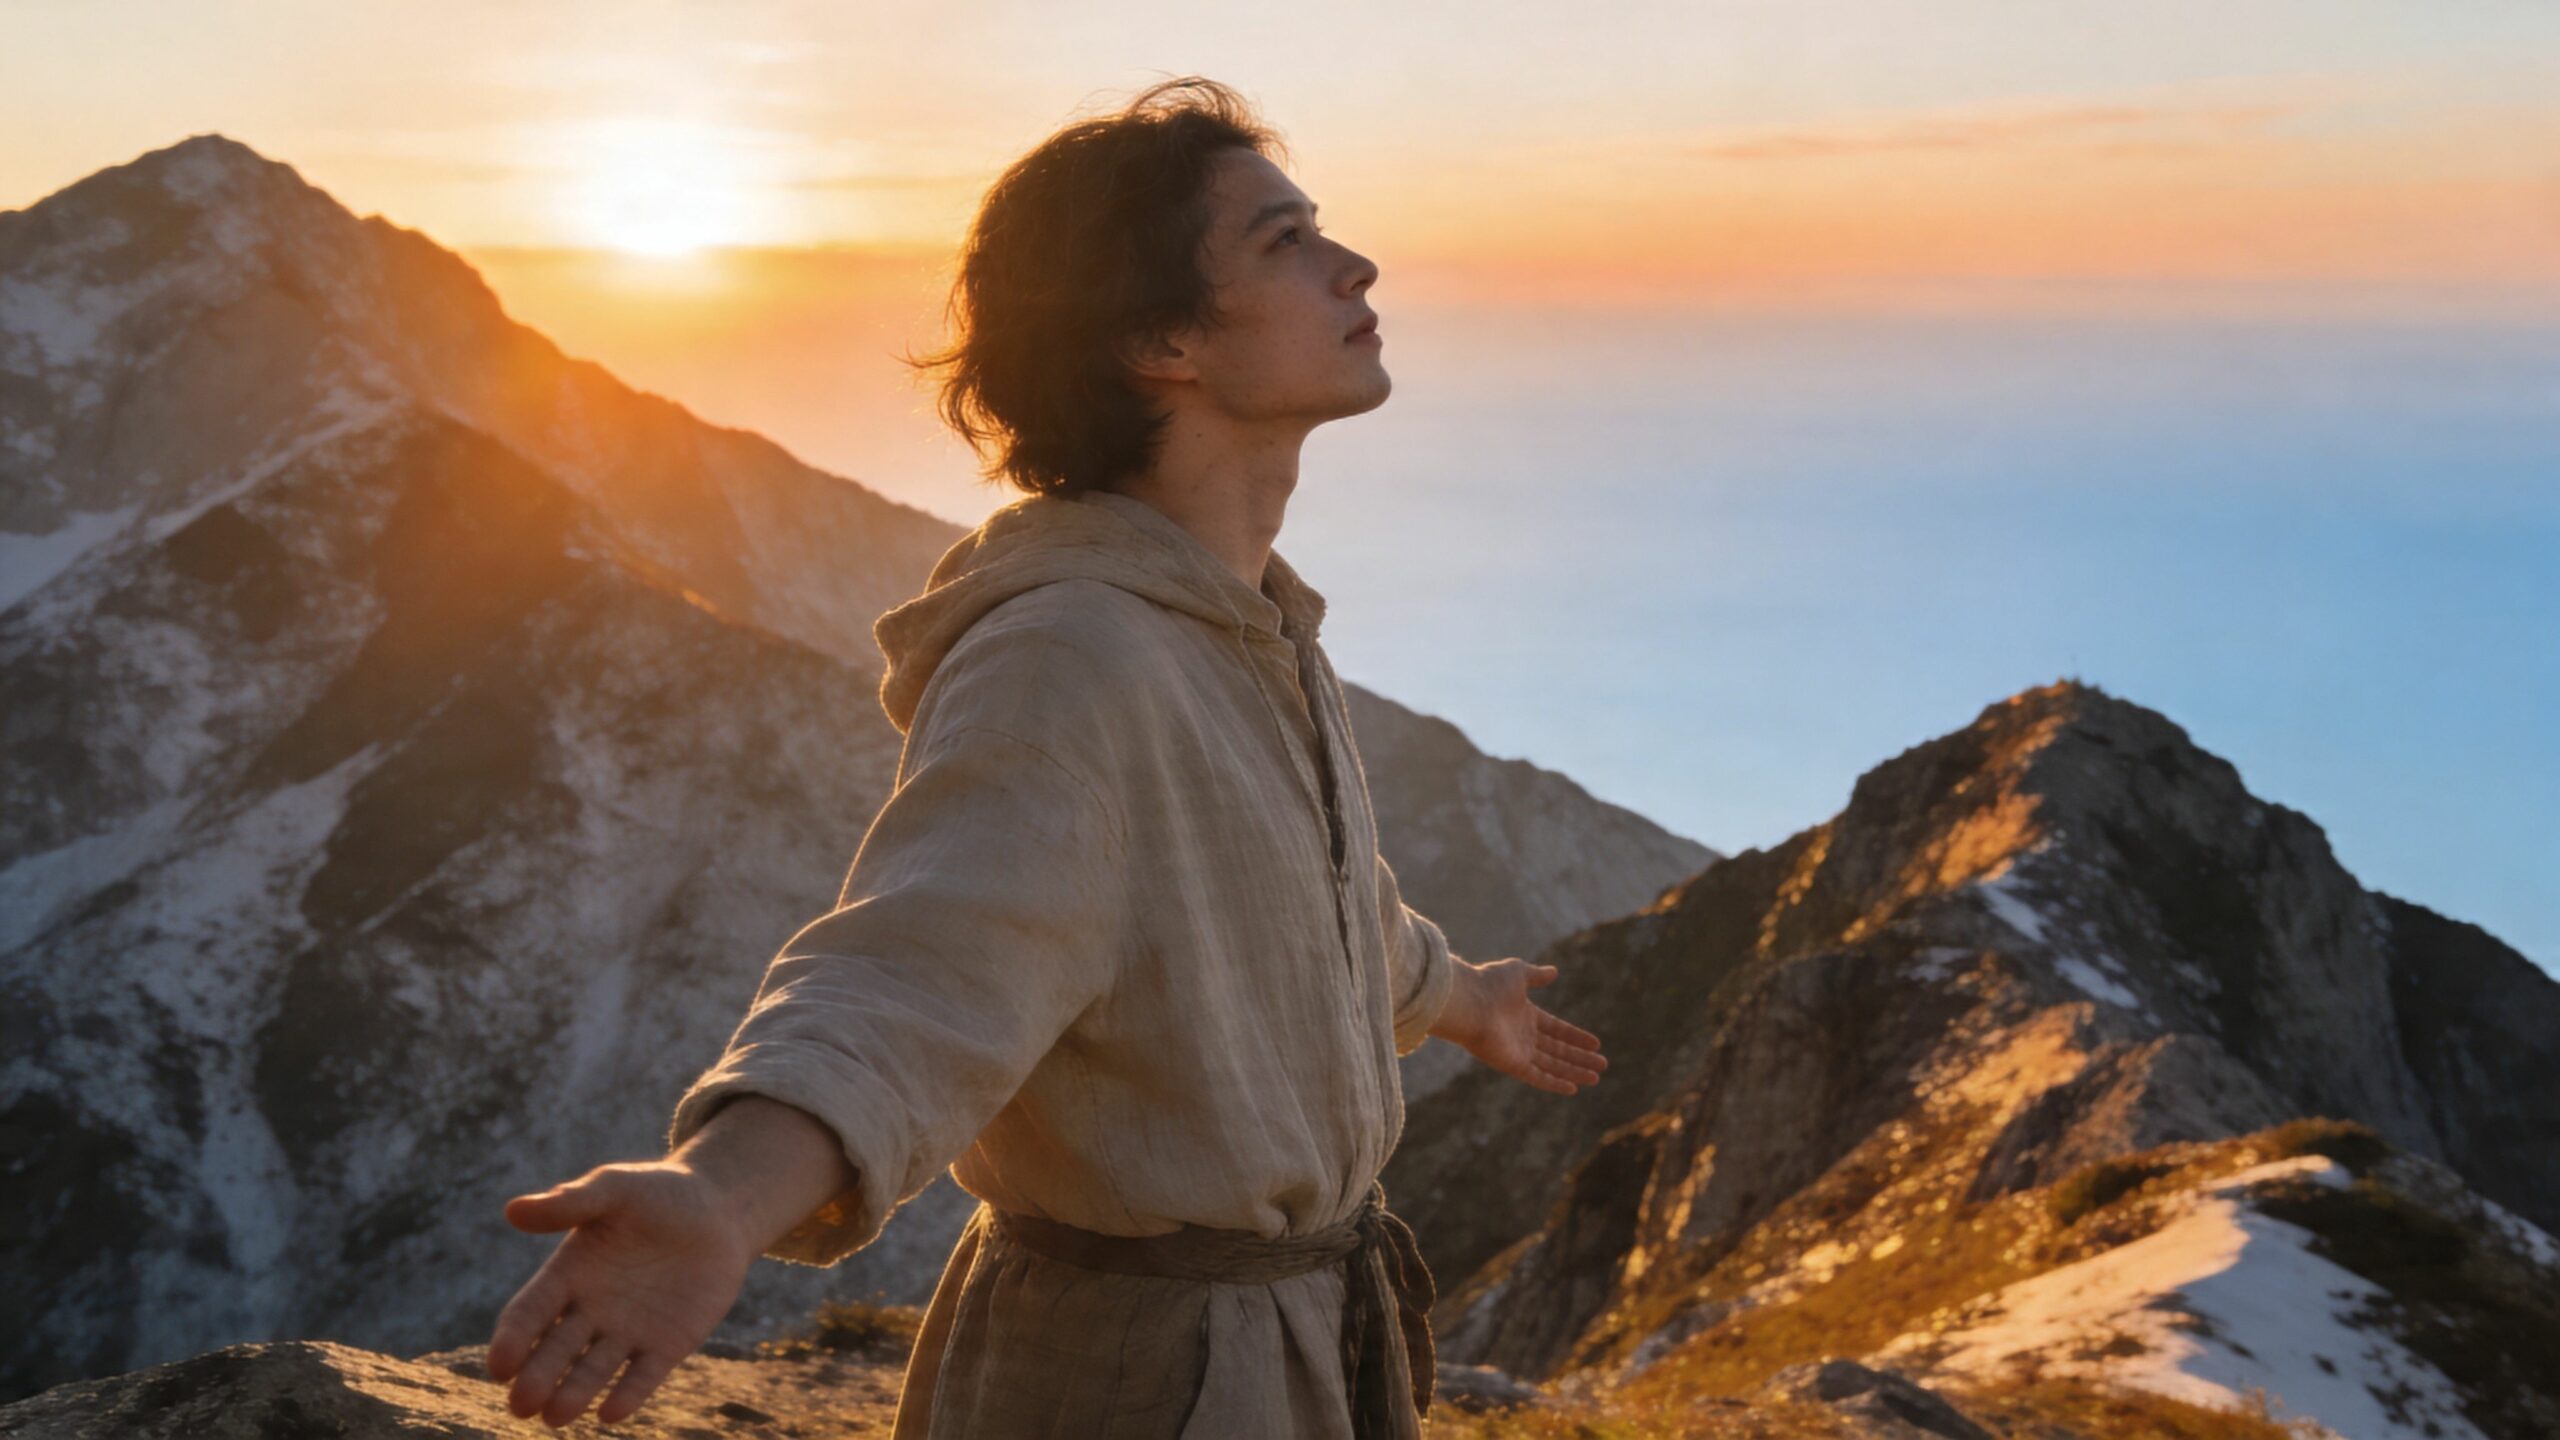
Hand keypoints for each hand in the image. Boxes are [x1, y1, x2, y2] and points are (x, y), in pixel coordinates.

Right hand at [487, 1161, 757, 1427]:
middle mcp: (589, 1311)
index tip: (500, 1366)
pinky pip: (643, 1375)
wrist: (720, 1209)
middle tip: (522, 1406)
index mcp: (567, 1274)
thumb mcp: (616, 1188)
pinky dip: (628, 1394)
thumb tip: (512, 1211)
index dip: (512, 1339)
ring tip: (556, 1416)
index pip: (529, 1313)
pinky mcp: (666, 1345)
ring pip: (593, 1370)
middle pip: (555, 1351)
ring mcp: (627, 1332)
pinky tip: (611, 1413)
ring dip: (574, 1394)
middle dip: (537, 1379)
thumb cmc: (660, 1193)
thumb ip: (570, 1201)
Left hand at [1433, 957, 1606, 1095]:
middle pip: (1558, 1050)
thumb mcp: (1517, 973)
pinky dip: (1554, 1082)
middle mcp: (1522, 1036)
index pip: (1556, 1029)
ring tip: (1596, 1078)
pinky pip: (1537, 1076)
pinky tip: (1573, 1088)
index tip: (1596, 1043)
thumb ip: (1536, 975)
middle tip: (1603, 1065)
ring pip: (1552, 1065)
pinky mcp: (1512, 1064)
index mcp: (1524, 1015)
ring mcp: (1518, 1051)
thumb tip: (1554, 972)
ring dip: (1574, 1072)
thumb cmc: (1489, 984)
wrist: (1467, 1001)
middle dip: (1580, 1058)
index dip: (1575, 1036)